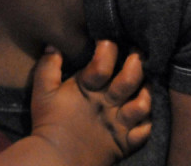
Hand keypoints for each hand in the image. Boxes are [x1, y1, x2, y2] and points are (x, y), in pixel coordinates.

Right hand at [29, 40, 151, 165]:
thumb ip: (48, 67)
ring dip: (147, 90)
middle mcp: (107, 104)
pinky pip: (145, 130)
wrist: (56, 159)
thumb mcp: (41, 91)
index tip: (109, 38)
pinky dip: (148, 119)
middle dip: (137, 62)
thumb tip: (54, 45)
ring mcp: (118, 124)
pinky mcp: (125, 143)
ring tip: (147, 80)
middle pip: (129, 80)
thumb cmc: (48, 122)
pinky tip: (146, 110)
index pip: (102, 63)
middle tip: (140, 51)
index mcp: (87, 89)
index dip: (108, 47)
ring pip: (143, 104)